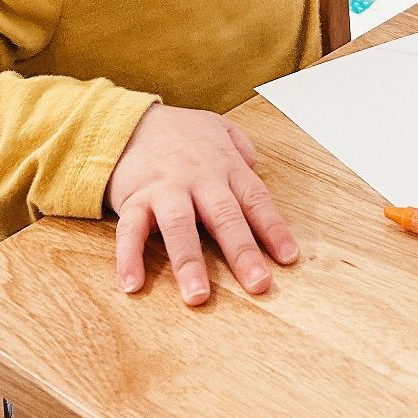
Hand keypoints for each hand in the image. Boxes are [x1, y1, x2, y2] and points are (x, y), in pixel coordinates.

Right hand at [105, 103, 299, 306]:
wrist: (129, 121)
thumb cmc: (180, 133)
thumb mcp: (218, 128)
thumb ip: (241, 149)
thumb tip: (256, 169)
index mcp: (224, 165)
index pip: (255, 198)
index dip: (273, 228)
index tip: (288, 258)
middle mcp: (198, 178)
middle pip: (224, 216)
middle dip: (242, 252)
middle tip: (258, 284)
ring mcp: (165, 189)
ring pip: (179, 225)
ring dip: (189, 261)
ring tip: (198, 295)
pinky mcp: (134, 199)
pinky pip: (130, 230)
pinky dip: (129, 257)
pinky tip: (133, 284)